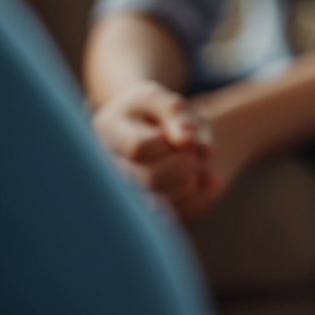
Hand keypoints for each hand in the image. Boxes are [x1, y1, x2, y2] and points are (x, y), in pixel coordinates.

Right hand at [92, 80, 217, 217]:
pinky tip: (206, 177)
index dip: (169, 142)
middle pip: (148, 179)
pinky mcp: (147, 214)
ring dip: (192, 180)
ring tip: (195, 161)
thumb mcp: (164, 99)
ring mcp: (124, 195)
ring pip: (160, 205)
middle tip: (195, 149)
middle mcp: (108, 169)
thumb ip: (177, 114)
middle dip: (184, 162)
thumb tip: (187, 141)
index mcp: (108, 131)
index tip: (180, 133)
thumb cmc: (156, 112)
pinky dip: (202, 195)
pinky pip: (179, 215)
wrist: (153, 132)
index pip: (139, 148)